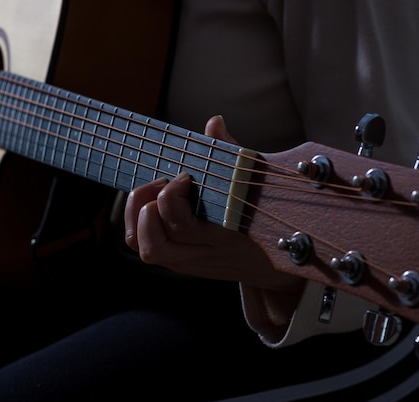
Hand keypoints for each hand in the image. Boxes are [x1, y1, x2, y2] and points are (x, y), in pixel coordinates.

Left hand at [124, 115, 304, 293]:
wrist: (281, 258)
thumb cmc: (265, 210)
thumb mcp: (255, 181)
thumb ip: (231, 153)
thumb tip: (214, 122)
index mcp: (225, 237)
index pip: (181, 226)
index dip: (171, 198)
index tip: (183, 176)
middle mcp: (202, 254)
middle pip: (156, 244)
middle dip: (150, 207)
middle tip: (164, 184)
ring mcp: (189, 262)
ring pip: (147, 250)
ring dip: (138, 219)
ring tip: (151, 195)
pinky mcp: (180, 263)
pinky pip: (147, 248)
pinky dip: (138, 225)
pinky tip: (151, 204)